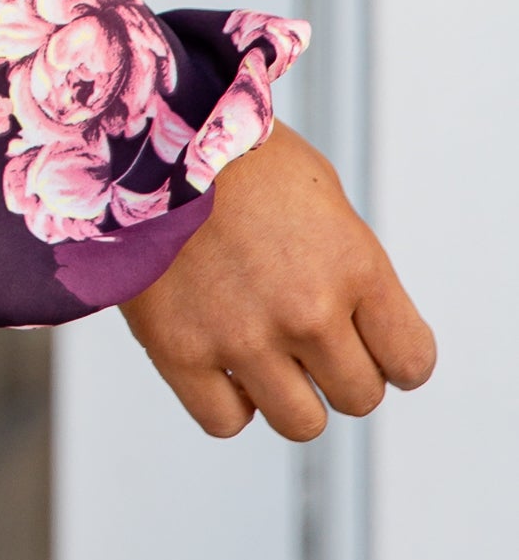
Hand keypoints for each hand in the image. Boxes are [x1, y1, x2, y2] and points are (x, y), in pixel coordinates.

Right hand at [123, 119, 434, 439]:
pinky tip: (221, 362)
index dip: (394, 357)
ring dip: (290, 396)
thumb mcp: (323, 199)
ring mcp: (243, 336)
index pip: (411, 360)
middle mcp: (308, 311)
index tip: (372, 345)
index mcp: (355, 266)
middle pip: (358, 396)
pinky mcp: (180, 350)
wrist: (147, 137)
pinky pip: (225, 421)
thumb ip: (349, 269)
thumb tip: (355, 330)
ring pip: (301, 422)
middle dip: (340, 372)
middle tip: (308, 340)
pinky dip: (229, 401)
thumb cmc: (238, 158)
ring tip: (266, 357)